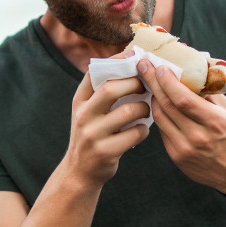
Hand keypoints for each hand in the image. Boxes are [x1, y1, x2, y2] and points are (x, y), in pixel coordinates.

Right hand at [65, 72, 149, 187]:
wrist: (80, 172)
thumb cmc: (93, 135)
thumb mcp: (88, 113)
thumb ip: (101, 94)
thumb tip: (131, 66)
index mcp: (79, 102)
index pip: (94, 73)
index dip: (115, 61)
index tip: (133, 54)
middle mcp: (83, 116)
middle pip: (110, 89)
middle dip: (133, 83)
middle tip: (146, 85)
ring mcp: (92, 135)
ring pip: (127, 112)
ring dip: (143, 108)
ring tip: (146, 109)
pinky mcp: (105, 152)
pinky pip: (134, 134)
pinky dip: (143, 130)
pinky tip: (142, 130)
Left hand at [138, 60, 225, 191]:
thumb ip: (209, 94)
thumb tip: (190, 73)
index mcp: (215, 122)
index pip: (183, 98)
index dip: (167, 81)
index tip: (159, 66)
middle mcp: (198, 137)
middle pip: (166, 105)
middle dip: (152, 82)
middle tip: (144, 65)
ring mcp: (184, 149)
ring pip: (159, 117)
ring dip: (153, 97)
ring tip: (151, 83)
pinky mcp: (176, 157)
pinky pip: (162, 131)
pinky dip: (160, 115)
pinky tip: (159, 104)